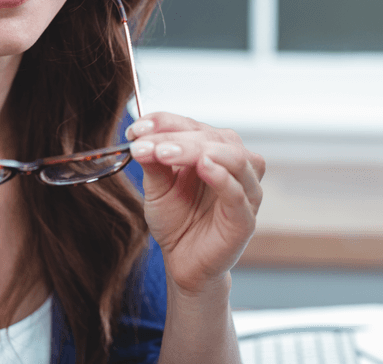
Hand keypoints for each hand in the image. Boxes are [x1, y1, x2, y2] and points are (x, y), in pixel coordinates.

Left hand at [125, 112, 264, 294]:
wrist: (183, 261)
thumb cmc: (176, 219)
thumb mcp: (157, 185)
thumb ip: (153, 161)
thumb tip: (141, 136)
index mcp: (214, 149)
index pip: (193, 125)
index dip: (165, 121)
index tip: (137, 127)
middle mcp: (235, 163)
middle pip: (212, 137)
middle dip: (175, 136)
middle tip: (145, 142)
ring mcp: (245, 190)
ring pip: (232, 157)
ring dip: (195, 150)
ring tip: (165, 152)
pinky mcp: (245, 218)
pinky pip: (238, 193)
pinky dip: (223, 176)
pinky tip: (204, 166)